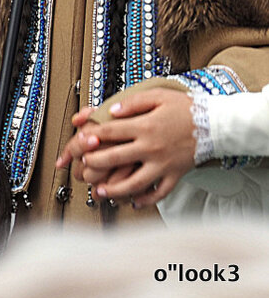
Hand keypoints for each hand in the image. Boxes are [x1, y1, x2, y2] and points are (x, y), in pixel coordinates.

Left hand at [57, 89, 196, 208]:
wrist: (218, 123)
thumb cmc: (186, 108)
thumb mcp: (157, 96)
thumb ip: (131, 102)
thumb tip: (109, 112)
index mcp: (144, 126)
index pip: (110, 132)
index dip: (91, 137)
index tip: (80, 142)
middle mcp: (151, 147)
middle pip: (116, 158)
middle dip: (96, 163)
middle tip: (84, 166)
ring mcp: (163, 164)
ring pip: (135, 182)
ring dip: (115, 189)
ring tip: (100, 192)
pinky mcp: (176, 175)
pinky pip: (160, 192)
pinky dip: (146, 199)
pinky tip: (134, 202)